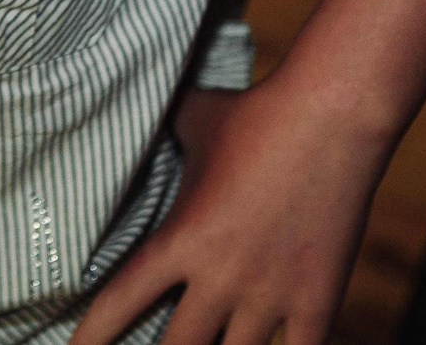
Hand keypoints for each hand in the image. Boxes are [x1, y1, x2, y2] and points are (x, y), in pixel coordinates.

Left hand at [69, 71, 390, 344]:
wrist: (333, 115)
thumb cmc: (257, 112)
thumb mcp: (194, 118)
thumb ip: (163, 130)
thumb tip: (131, 104)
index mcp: (182, 238)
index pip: (120, 302)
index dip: (92, 336)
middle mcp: (221, 277)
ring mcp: (270, 293)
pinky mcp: (317, 297)